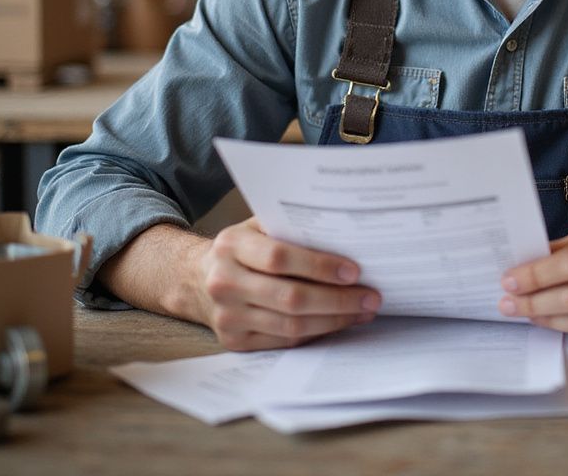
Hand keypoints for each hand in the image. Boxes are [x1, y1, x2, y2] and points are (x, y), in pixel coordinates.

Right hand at [193, 217, 380, 349]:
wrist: (196, 278)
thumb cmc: (242, 247)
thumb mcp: (257, 226)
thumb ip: (290, 227)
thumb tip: (346, 233)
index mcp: (231, 246)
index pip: (280, 258)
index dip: (319, 266)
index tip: (354, 270)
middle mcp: (225, 282)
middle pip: (290, 297)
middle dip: (337, 299)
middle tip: (371, 296)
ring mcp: (227, 316)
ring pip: (291, 324)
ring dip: (334, 320)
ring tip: (364, 310)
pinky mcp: (234, 341)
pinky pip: (284, 341)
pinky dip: (317, 332)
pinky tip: (340, 322)